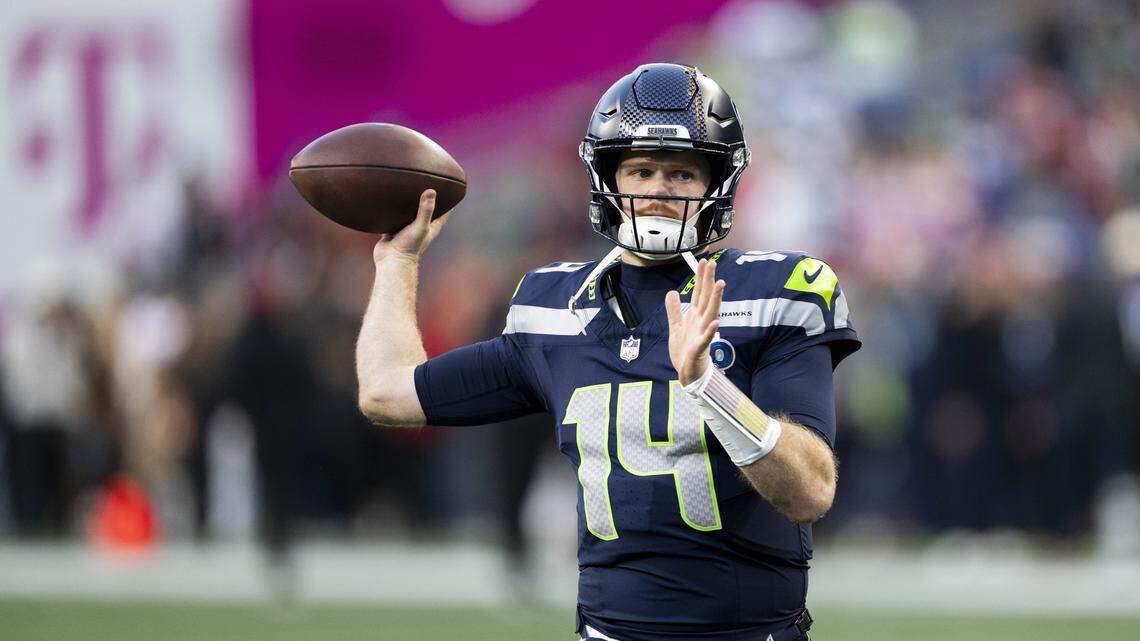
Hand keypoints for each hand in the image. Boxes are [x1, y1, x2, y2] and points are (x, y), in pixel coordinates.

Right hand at [373, 189, 452, 263]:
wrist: (391, 260)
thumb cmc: (409, 246)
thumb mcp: (420, 226)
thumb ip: (426, 210)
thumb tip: (431, 191)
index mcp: (431, 227)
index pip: (444, 212)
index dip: (449, 202)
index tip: (451, 189)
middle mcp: (420, 227)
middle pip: (427, 210)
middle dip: (428, 199)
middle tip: (429, 183)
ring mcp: (406, 228)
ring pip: (409, 212)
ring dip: (409, 203)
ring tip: (408, 187)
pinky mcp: (393, 229)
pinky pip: (393, 216)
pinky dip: (393, 209)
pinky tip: (390, 198)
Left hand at [665, 259, 724, 386]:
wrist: (688, 373)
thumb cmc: (685, 350)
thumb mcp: (676, 326)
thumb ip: (674, 310)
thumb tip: (671, 292)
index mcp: (695, 316)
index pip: (699, 293)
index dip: (701, 277)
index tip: (703, 261)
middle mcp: (701, 322)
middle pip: (706, 298)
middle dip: (709, 281)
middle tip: (712, 263)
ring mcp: (702, 334)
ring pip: (710, 313)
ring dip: (715, 299)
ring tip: (720, 284)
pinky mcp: (700, 348)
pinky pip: (706, 338)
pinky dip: (711, 330)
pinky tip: (715, 322)